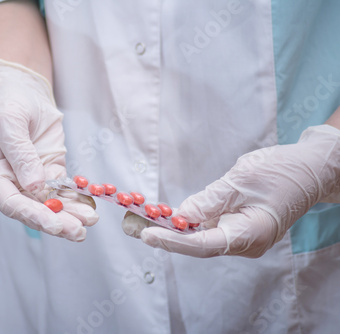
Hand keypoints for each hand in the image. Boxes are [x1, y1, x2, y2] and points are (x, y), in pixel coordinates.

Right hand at [0, 57, 97, 240]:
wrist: (22, 90)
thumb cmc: (7, 104)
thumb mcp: (9, 123)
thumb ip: (20, 153)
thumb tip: (34, 185)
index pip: (9, 202)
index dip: (31, 214)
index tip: (54, 223)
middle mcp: (9, 182)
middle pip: (31, 209)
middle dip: (55, 222)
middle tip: (78, 231)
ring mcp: (30, 179)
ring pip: (49, 203)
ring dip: (69, 215)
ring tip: (89, 222)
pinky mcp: (49, 171)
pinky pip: (62, 190)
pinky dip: (75, 199)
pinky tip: (90, 207)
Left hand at [122, 125, 339, 256]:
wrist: (310, 170)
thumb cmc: (282, 172)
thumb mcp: (241, 180)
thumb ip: (210, 201)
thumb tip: (182, 215)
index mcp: (249, 234)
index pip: (203, 245)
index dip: (173, 241)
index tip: (147, 234)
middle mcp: (245, 242)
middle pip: (199, 245)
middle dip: (167, 236)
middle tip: (135, 226)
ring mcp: (242, 237)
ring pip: (202, 238)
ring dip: (175, 229)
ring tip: (144, 220)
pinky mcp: (239, 227)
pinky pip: (210, 228)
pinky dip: (189, 223)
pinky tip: (168, 216)